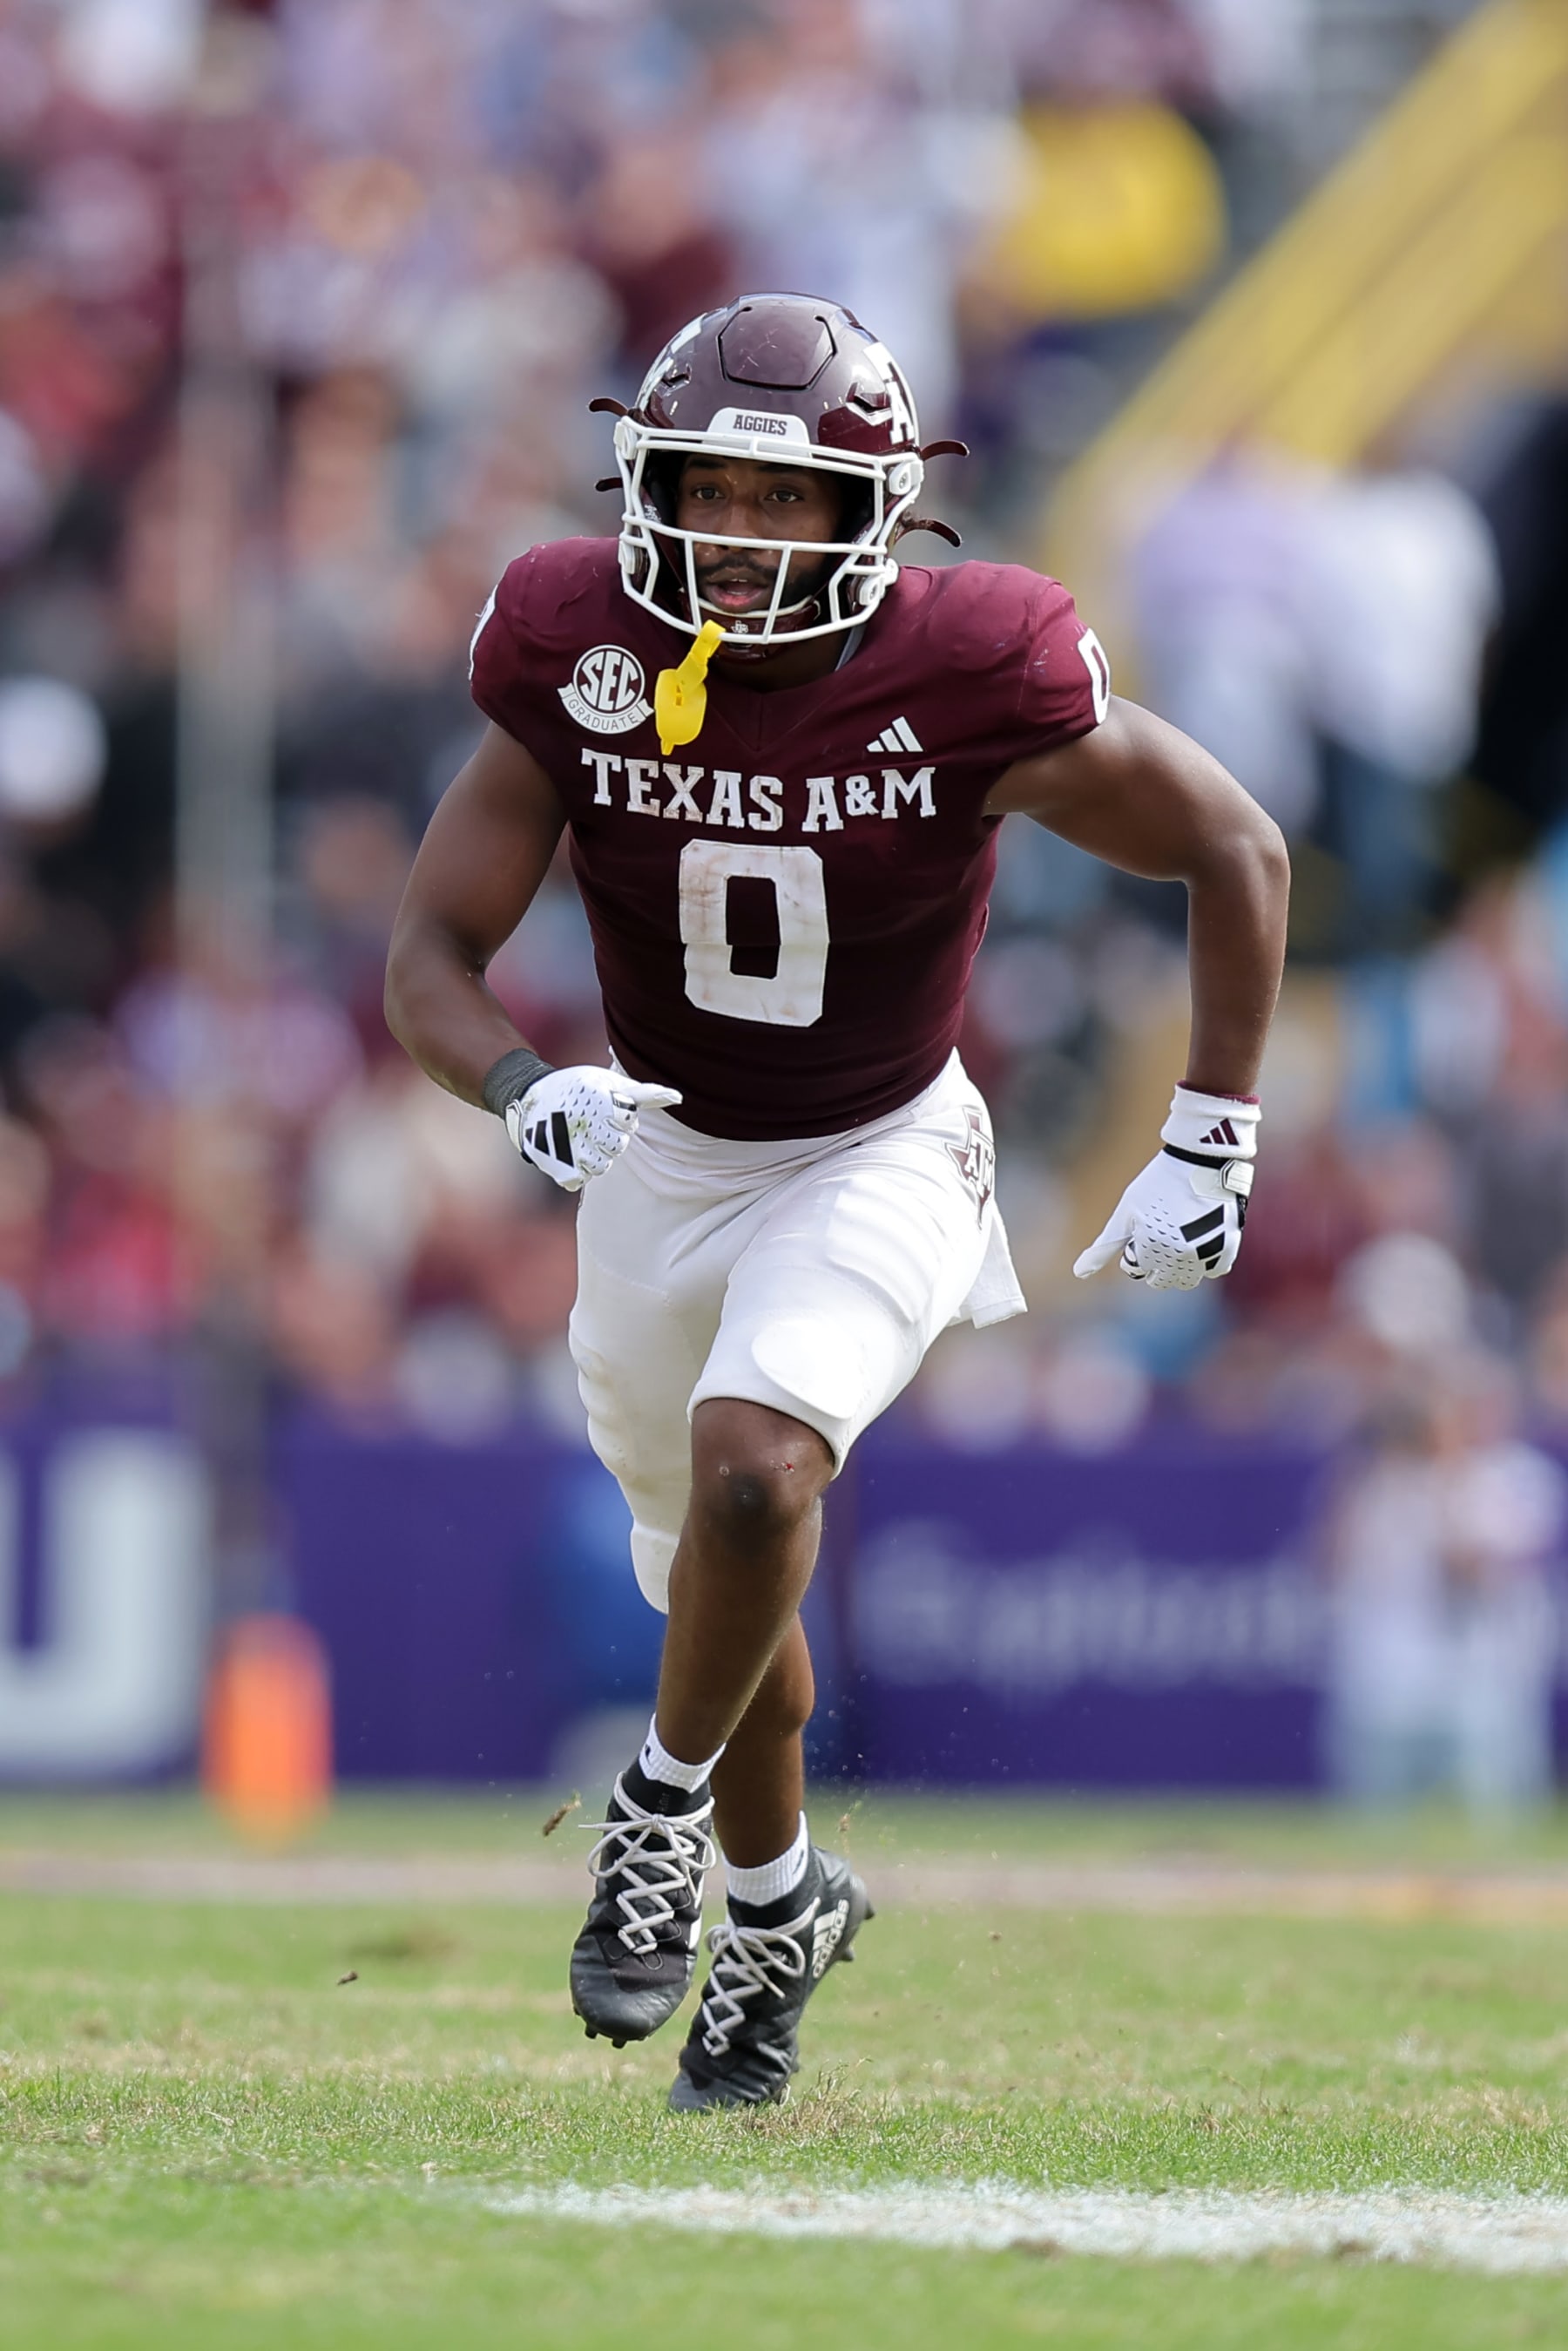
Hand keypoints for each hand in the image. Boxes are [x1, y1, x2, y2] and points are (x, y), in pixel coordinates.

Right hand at [506, 1066, 681, 1191]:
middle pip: (617, 1146)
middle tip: (590, 1124)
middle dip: (607, 1137)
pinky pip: (580, 1179)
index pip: (628, 1123)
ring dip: (594, 1155)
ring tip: (580, 1139)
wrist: (529, 1096)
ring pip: (601, 1166)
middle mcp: (583, 1123)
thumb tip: (677, 1097)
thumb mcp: (609, 1082)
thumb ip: (643, 1093)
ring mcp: (568, 1146)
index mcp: (598, 1101)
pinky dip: (576, 1169)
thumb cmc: (577, 1087)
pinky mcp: (555, 1164)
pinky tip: (568, 1152)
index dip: (618, 1117)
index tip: (604, 1108)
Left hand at [1073, 1085, 1257, 1291]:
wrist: (1204, 1160)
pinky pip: (1215, 1270)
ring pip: (1188, 1279)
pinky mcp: (1229, 1248)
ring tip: (1182, 1232)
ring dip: (1182, 1264)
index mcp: (1150, 1249)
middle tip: (1162, 1229)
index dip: (1136, 1248)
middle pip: (1162, 1280)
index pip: (1136, 1270)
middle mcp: (1179, 1257)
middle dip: (1157, 1261)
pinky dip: (1207, 1259)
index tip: (1143, 1226)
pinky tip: (1202, 1234)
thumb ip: (1104, 1247)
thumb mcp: (1126, 1213)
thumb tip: (1079, 1274)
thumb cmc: (1158, 1184)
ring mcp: (1206, 1254)